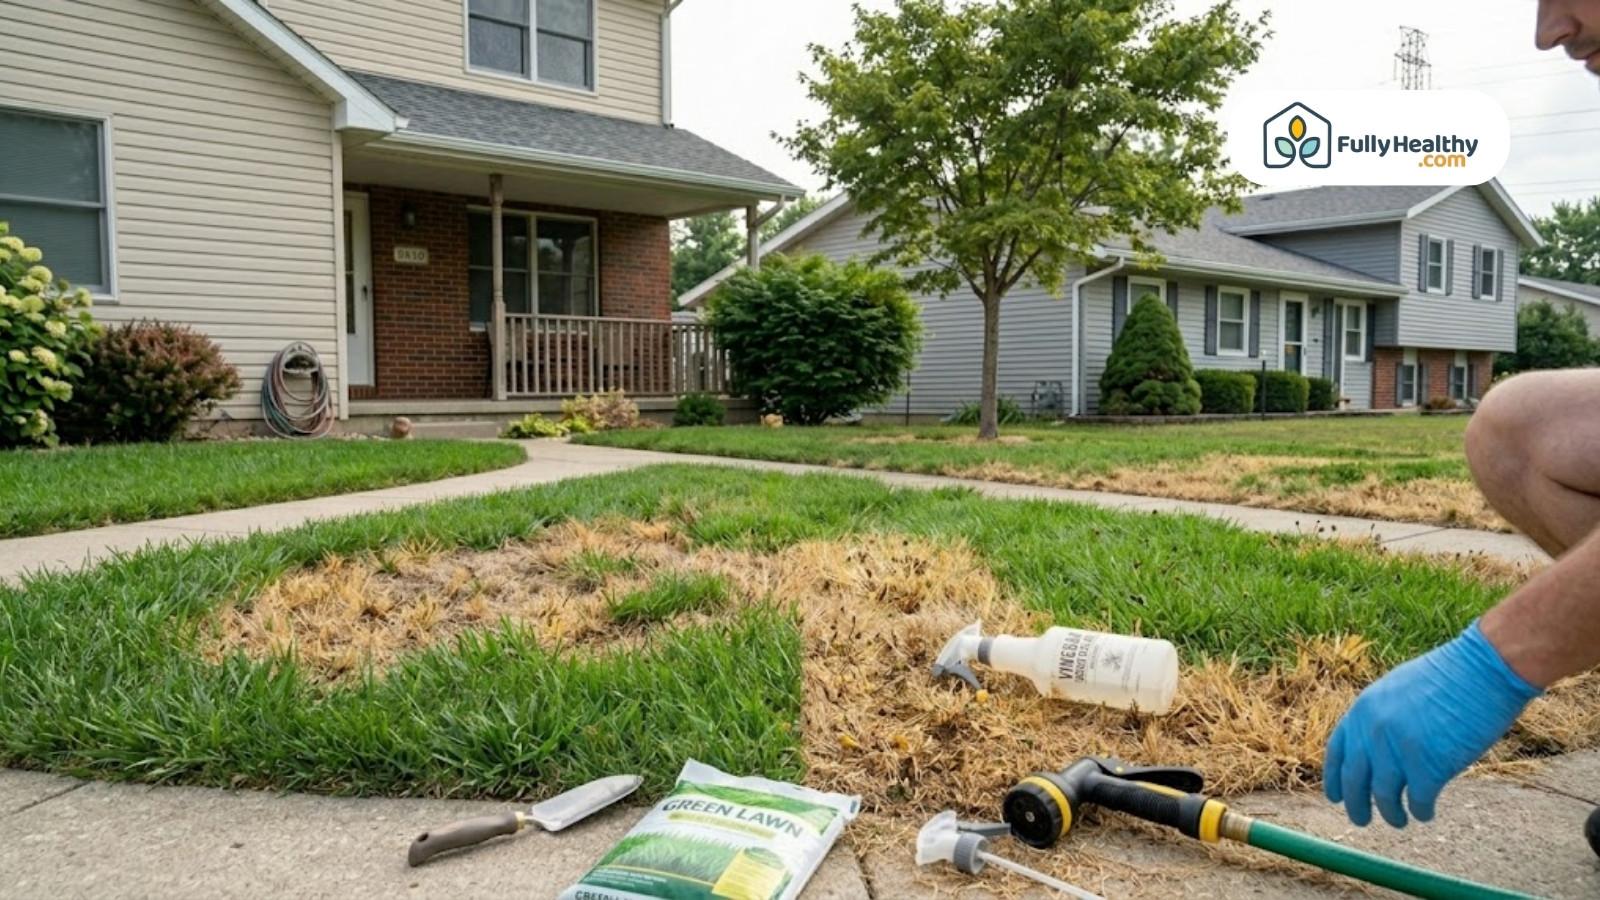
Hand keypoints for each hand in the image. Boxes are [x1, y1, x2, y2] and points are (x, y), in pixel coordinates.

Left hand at [1324, 621, 1540, 827]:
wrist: (1482, 669)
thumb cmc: (1448, 677)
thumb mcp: (1397, 690)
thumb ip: (1380, 718)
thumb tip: (1373, 751)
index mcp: (1363, 709)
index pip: (1337, 751)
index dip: (1334, 778)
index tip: (1336, 797)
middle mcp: (1373, 731)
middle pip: (1354, 781)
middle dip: (1356, 806)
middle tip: (1361, 821)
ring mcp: (1398, 749)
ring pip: (1384, 797)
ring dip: (1391, 814)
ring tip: (1398, 820)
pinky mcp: (1428, 766)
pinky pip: (1418, 801)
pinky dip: (1420, 812)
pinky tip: (1426, 814)